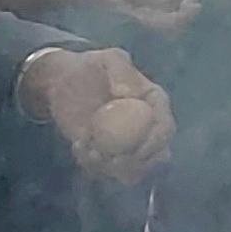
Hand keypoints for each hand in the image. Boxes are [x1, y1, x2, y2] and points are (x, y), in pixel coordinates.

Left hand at [26, 48, 174, 186]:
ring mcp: (130, 144)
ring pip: (134, 170)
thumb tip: (128, 95)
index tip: (136, 149)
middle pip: (157, 156)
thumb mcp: (107, 58)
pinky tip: (78, 146)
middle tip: (112, 159)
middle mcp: (149, 127)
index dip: (156, 142)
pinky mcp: (109, 155)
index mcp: (155, 103)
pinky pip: (108, 172)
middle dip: (138, 164)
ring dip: (113, 168)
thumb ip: (121, 70)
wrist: (65, 82)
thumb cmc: (90, 67)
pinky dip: (94, 166)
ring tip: (88, 149)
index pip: (166, 128)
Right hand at [31, 0, 197, 35]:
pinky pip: (137, 18)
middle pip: (163, 28)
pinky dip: (144, 2)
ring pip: (151, 21)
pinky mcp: (112, 22)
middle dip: (177, 11)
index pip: (170, 27)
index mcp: (132, 21)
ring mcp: (120, 28)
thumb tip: (167, 0)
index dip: (186, 16)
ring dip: (160, 3)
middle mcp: (129, 30)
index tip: (194, 1)